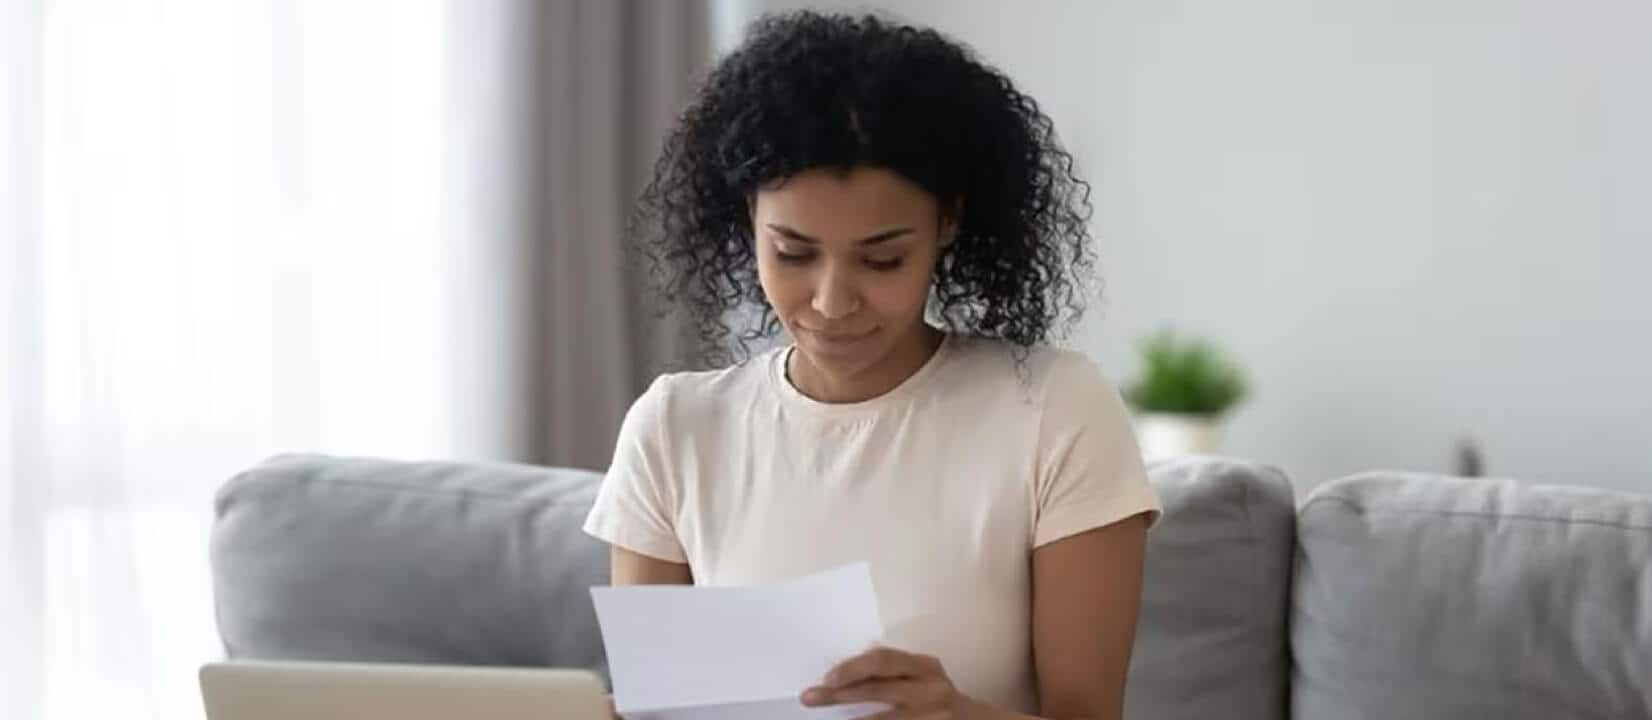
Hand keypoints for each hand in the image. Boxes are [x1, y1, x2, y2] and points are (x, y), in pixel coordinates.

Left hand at [801, 646, 970, 718]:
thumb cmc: (935, 694)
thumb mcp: (922, 675)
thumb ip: (892, 672)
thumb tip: (840, 675)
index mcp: (925, 666)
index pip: (883, 660)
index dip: (852, 668)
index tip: (826, 678)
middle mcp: (930, 689)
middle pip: (878, 689)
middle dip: (839, 695)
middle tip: (809, 698)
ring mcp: (932, 716)